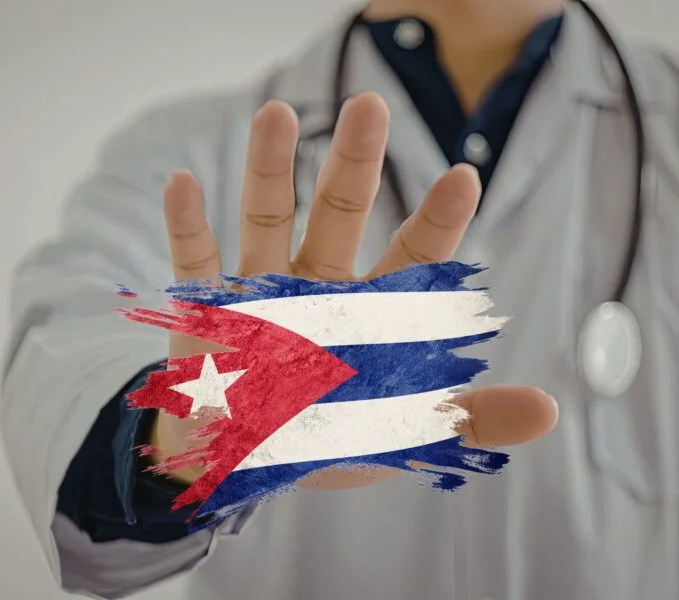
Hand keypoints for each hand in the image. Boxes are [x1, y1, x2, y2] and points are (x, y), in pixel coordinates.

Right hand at [152, 91, 558, 488]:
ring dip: (270, 168)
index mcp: (368, 314)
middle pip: (338, 215)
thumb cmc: (322, 436)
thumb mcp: (399, 430)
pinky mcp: (209, 311)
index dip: (437, 221)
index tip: (464, 174)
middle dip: (354, 162)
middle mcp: (316, 289)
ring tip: (276, 113)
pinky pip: (197, 264)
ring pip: (267, 220)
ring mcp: (260, 294)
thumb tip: (549, 411)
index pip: (411, 260)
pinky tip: (183, 182)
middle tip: (371, 104)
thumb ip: (468, 417)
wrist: (241, 457)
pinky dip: (188, 226)